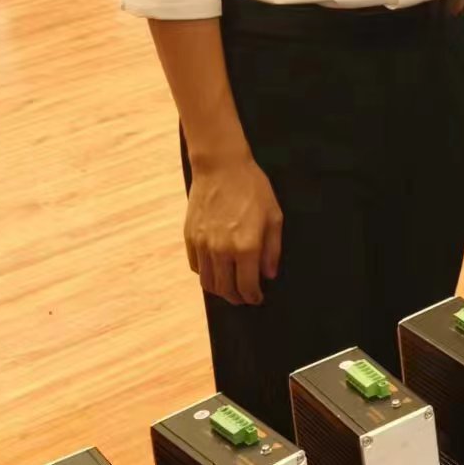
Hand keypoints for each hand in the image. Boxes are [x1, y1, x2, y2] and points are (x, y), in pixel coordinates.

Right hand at [183, 155, 282, 305]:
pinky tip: (216, 269)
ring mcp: (203, 245)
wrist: (220, 166)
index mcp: (246, 247)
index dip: (253, 297)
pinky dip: (206, 274)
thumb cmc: (251, 187)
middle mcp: (222, 250)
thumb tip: (269, 274)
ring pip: (208, 282)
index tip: (257, 298)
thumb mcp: (274, 216)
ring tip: (230, 287)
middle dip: (237, 298)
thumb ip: (273, 249)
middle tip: (245, 297)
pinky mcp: (190, 237)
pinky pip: (196, 266)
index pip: (247, 286)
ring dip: (220, 290)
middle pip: (226, 289)